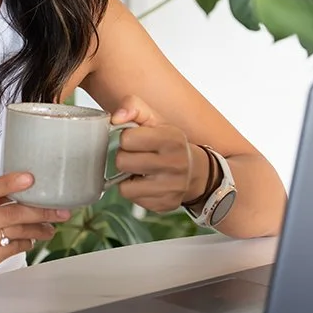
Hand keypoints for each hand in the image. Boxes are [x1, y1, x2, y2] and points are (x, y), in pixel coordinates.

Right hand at [0, 171, 70, 295]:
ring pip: (14, 232)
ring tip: (50, 228)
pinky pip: (11, 249)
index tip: (30, 177)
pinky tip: (32, 240)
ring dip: (37, 229)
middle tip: (58, 211)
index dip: (9, 182)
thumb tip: (28, 189)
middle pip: (9, 213)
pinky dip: (26, 243)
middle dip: (39, 211)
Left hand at [112, 95, 207, 212]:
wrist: (196, 170)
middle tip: (136, 156)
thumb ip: (133, 107)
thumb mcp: (156, 120)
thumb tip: (116, 118)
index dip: (127, 138)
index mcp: (171, 138)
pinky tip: (147, 184)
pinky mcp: (165, 204)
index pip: (127, 138)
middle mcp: (174, 163)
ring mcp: (171, 187)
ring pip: (125, 187)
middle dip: (125, 158)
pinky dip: (136, 192)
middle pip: (122, 162)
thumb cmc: (169, 143)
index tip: (136, 140)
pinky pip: (134, 200)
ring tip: (139, 171)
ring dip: (127, 178)